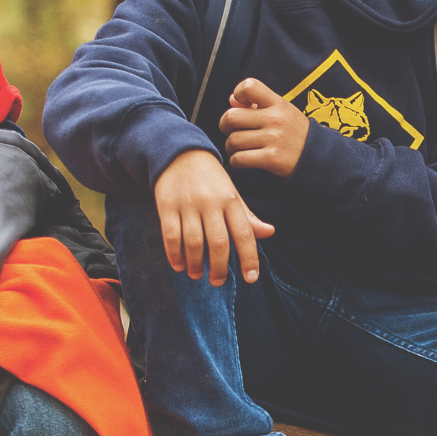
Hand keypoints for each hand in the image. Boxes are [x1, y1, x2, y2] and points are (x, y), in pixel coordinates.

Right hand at [154, 148, 276, 284]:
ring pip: (193, 242)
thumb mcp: (232, 193)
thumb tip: (269, 232)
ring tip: (197, 275)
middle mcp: (211, 202)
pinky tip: (179, 266)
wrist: (179, 153)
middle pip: (218, 243)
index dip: (249, 258)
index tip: (251, 278)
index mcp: (231, 200)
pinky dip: (174, 255)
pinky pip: (171, 235)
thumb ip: (247, 216)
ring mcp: (188, 204)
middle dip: (219, 268)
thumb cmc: (210, 179)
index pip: (244, 233)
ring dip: (195, 264)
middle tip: (218, 281)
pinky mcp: (167, 205)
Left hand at [220, 78, 310, 177]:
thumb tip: (232, 99)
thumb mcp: (281, 111)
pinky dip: (235, 161)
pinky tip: (242, 159)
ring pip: (233, 140)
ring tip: (238, 148)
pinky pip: (239, 159)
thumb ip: (256, 103)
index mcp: (278, 103)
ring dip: (230, 147)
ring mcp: (274, 139)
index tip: (241, 106)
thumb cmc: (295, 132)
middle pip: (231, 117)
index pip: (249, 86)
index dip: (238, 93)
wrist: (318, 156)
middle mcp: (275, 119)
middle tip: (231, 131)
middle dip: (225, 126)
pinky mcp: (271, 158)